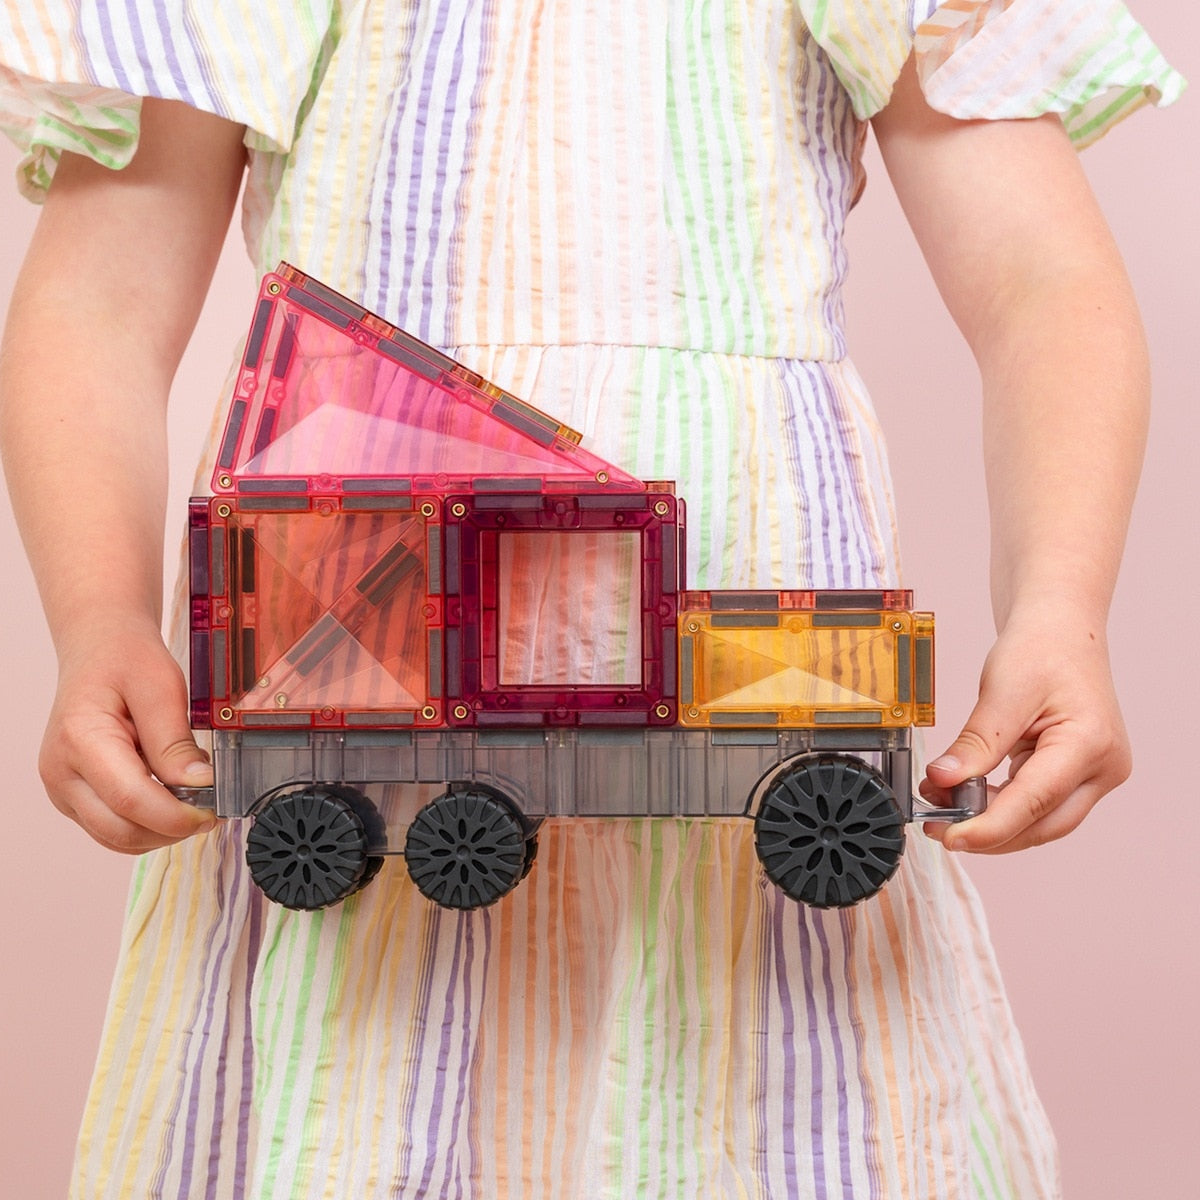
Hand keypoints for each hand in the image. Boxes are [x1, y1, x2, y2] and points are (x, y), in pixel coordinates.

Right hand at [40, 615, 216, 852]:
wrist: (99, 649)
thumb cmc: (125, 660)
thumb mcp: (161, 687)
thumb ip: (176, 741)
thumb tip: (199, 784)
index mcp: (81, 740)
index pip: (131, 800)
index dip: (177, 816)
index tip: (213, 810)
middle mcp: (62, 772)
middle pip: (121, 830)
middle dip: (172, 828)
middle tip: (212, 809)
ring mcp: (63, 788)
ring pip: (116, 837)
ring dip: (160, 830)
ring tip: (192, 798)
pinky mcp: (74, 796)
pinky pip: (112, 827)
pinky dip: (146, 823)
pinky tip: (170, 797)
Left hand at [919, 611, 1130, 853]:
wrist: (1061, 629)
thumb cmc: (1042, 648)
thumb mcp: (1002, 691)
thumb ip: (975, 744)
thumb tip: (942, 782)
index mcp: (1090, 743)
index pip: (1034, 802)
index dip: (989, 827)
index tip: (949, 836)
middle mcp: (1103, 767)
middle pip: (1043, 824)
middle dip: (989, 833)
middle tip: (937, 829)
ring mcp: (1096, 773)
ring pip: (1042, 821)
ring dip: (993, 823)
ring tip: (943, 808)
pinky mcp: (1079, 774)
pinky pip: (1040, 804)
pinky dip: (1002, 805)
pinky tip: (966, 798)